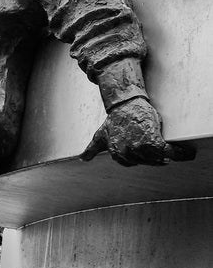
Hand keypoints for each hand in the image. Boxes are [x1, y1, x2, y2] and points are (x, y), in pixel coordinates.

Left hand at [80, 97, 195, 166]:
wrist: (126, 103)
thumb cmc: (115, 120)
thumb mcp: (100, 135)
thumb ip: (92, 149)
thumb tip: (82, 159)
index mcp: (115, 153)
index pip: (131, 163)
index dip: (138, 156)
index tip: (142, 149)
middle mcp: (126, 153)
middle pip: (145, 162)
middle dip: (151, 156)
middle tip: (154, 146)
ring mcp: (139, 148)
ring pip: (156, 159)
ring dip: (164, 156)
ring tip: (167, 149)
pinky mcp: (152, 141)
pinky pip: (167, 153)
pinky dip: (178, 154)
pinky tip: (186, 154)